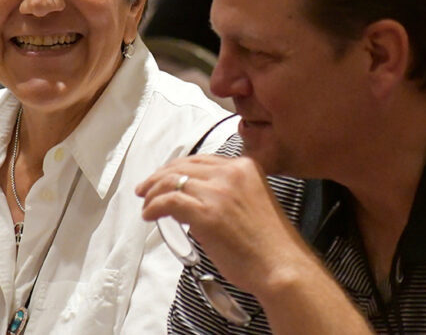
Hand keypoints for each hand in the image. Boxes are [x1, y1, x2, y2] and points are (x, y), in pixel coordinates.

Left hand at [137, 155, 314, 294]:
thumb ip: (229, 193)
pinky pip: (169, 201)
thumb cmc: (270, 245)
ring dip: (153, 192)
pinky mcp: (206, 212)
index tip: (164, 178)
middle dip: (160, 177)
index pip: (202, 160)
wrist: (281, 265)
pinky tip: (149, 215)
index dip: (178, 168)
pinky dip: (154, 207)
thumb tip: (196, 200)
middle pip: (184, 165)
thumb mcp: (253, 202)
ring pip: (172, 180)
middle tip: (145, 189)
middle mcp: (231, 172)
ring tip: (145, 205)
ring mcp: (218, 191)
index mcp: (245, 167)